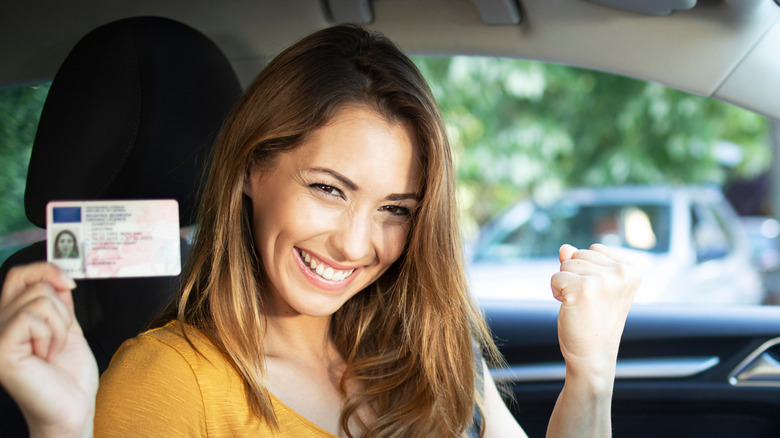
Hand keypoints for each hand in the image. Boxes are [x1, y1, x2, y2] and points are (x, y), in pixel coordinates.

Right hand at [0, 263, 97, 437]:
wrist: (72, 407)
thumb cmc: (69, 375)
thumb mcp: (67, 327)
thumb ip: (59, 302)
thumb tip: (58, 277)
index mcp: (12, 318)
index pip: (19, 275)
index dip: (46, 270)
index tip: (69, 283)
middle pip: (33, 284)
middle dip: (61, 307)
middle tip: (61, 334)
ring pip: (39, 300)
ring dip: (59, 326)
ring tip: (52, 350)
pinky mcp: (0, 348)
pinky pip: (33, 318)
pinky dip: (52, 335)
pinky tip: (46, 357)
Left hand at [551, 244, 639, 383]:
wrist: (593, 355)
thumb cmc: (593, 320)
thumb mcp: (593, 285)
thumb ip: (581, 263)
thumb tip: (564, 247)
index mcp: (632, 269)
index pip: (594, 249)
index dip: (587, 270)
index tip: (598, 294)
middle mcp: (622, 273)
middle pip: (578, 254)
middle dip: (574, 276)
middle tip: (587, 302)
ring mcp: (604, 280)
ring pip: (565, 264)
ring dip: (565, 285)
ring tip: (580, 305)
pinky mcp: (583, 289)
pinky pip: (555, 278)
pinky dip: (556, 293)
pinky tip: (571, 308)